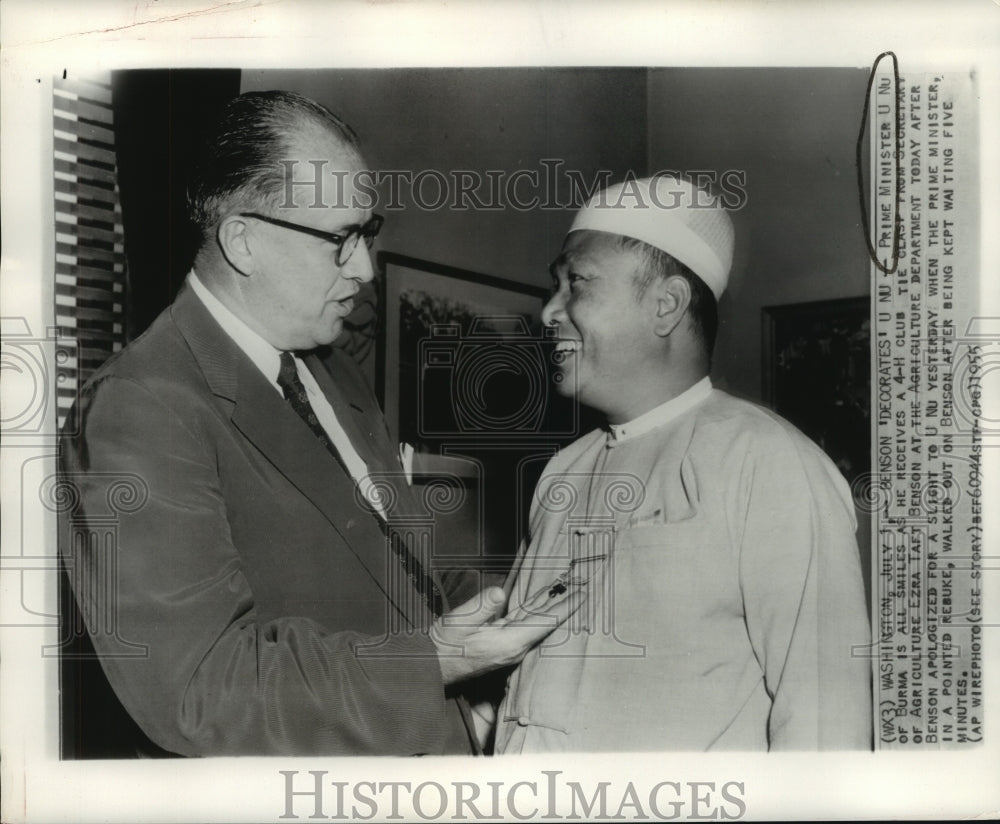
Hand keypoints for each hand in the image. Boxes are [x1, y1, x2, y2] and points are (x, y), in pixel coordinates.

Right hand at [432, 584, 582, 685]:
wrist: (432, 666)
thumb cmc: (443, 647)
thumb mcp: (457, 624)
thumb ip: (479, 607)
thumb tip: (499, 592)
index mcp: (508, 644)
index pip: (544, 623)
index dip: (564, 607)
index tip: (582, 594)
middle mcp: (515, 646)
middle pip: (546, 620)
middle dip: (565, 601)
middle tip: (585, 583)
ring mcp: (510, 644)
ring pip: (537, 618)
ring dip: (553, 601)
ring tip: (570, 585)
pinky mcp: (503, 640)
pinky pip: (526, 620)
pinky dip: (538, 606)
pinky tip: (546, 597)